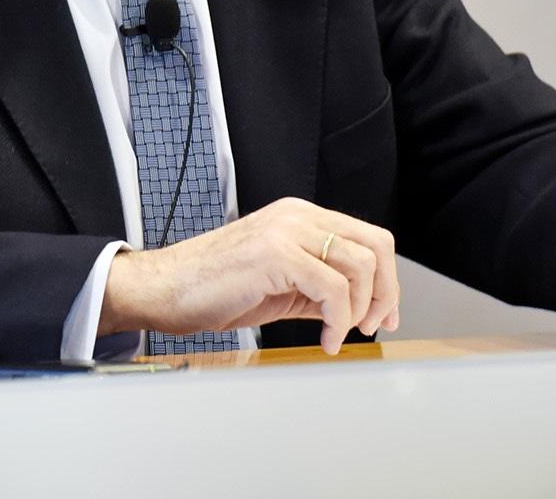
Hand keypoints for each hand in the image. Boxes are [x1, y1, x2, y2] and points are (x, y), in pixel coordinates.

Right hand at [99, 197, 400, 353]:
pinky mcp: (276, 253)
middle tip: (370, 327)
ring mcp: (287, 229)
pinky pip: (332, 289)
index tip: (384, 315)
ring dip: (358, 311)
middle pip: (375, 246)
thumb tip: (360, 309)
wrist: (167, 288)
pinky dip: (338, 321)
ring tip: (338, 335)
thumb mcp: (281, 284)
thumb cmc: (214, 287)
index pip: (369, 238)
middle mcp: (298, 215)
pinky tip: (324, 340)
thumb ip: (320, 288)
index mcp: (300, 217)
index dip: (388, 280)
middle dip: (383, 294)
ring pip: (360, 266)